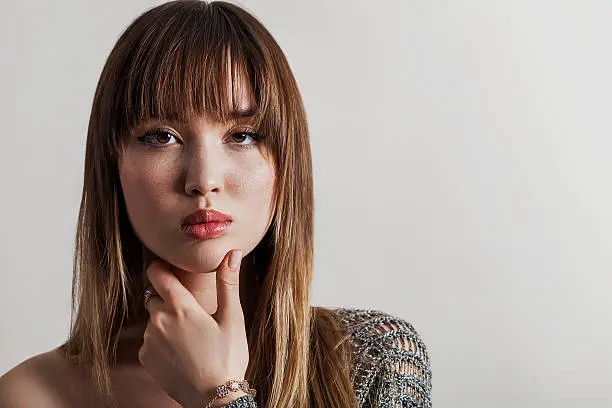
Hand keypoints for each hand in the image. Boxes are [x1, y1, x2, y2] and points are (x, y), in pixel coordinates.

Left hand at [138, 250, 248, 407]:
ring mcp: (149, 340)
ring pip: (153, 320)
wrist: (214, 397)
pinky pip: (149, 340)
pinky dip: (161, 341)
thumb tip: (232, 253)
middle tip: (192, 315)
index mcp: (181, 307)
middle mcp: (159, 320)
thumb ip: (228, 283)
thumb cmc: (227, 357)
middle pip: (156, 297)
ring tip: (190, 338)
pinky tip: (181, 352)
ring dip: (166, 322)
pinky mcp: (145, 358)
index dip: (161, 267)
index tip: (168, 268)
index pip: (158, 274)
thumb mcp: (232, 318)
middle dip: (170, 301)